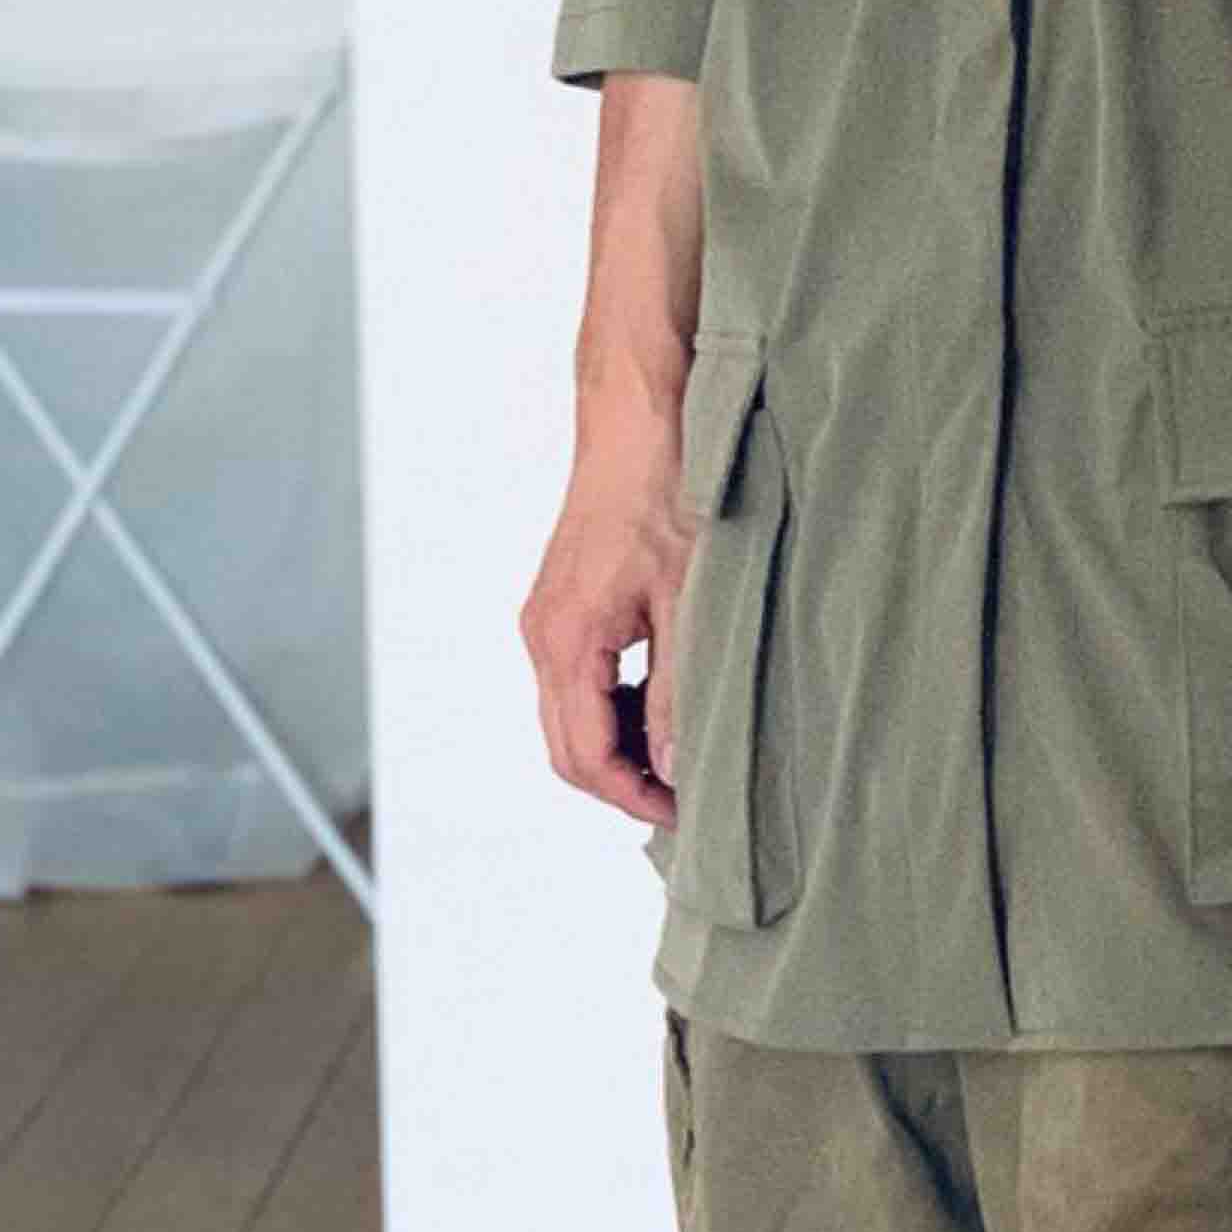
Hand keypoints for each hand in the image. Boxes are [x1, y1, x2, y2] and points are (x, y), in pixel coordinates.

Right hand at [520, 408, 695, 829]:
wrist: (640, 416)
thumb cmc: (666, 491)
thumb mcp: (690, 601)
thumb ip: (678, 691)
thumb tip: (674, 767)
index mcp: (565, 642)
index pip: (585, 757)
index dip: (635, 798)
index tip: (687, 815)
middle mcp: (542, 636)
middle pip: (567, 749)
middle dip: (622, 784)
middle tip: (687, 798)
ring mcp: (546, 620)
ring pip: (569, 718)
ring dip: (619, 748)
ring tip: (682, 756)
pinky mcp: (562, 605)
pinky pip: (577, 683)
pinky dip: (614, 710)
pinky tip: (663, 705)